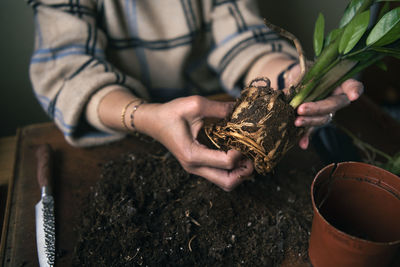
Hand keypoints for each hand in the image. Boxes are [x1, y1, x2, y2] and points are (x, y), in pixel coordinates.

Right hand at [135, 96, 253, 190]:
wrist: (152, 122)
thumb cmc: (170, 113)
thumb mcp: (194, 104)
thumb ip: (219, 108)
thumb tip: (240, 108)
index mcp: (192, 154)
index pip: (226, 162)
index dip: (241, 152)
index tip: (245, 137)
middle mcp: (194, 167)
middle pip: (228, 182)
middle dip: (244, 172)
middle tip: (253, 156)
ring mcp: (196, 169)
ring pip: (224, 183)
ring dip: (240, 173)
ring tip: (247, 156)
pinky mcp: (198, 166)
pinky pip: (219, 175)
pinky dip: (232, 170)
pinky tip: (238, 155)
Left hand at [285, 64, 363, 148]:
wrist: (293, 79)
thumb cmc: (303, 72)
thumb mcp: (304, 71)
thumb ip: (302, 82)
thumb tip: (292, 95)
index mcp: (338, 82)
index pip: (352, 85)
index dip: (355, 90)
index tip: (353, 95)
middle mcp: (335, 98)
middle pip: (333, 105)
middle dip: (317, 108)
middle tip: (301, 109)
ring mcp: (326, 111)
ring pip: (323, 118)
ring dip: (310, 121)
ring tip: (296, 121)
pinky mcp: (314, 119)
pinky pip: (312, 130)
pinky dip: (306, 137)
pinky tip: (302, 144)